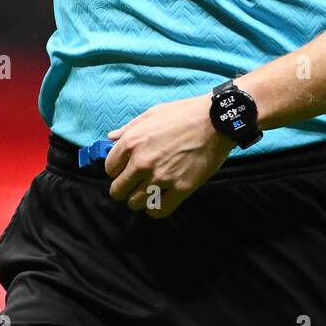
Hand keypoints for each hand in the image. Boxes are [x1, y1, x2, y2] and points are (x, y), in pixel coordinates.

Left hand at [104, 95, 235, 216]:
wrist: (216, 121)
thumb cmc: (184, 113)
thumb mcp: (152, 114)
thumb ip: (129, 128)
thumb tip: (110, 138)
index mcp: (132, 142)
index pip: (110, 169)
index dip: (117, 170)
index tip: (126, 169)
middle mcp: (142, 162)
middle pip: (118, 190)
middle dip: (124, 189)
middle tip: (134, 184)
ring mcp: (161, 177)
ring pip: (135, 203)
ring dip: (139, 199)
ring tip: (148, 192)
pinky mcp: (181, 189)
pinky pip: (158, 211)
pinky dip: (155, 210)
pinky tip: (160, 200)